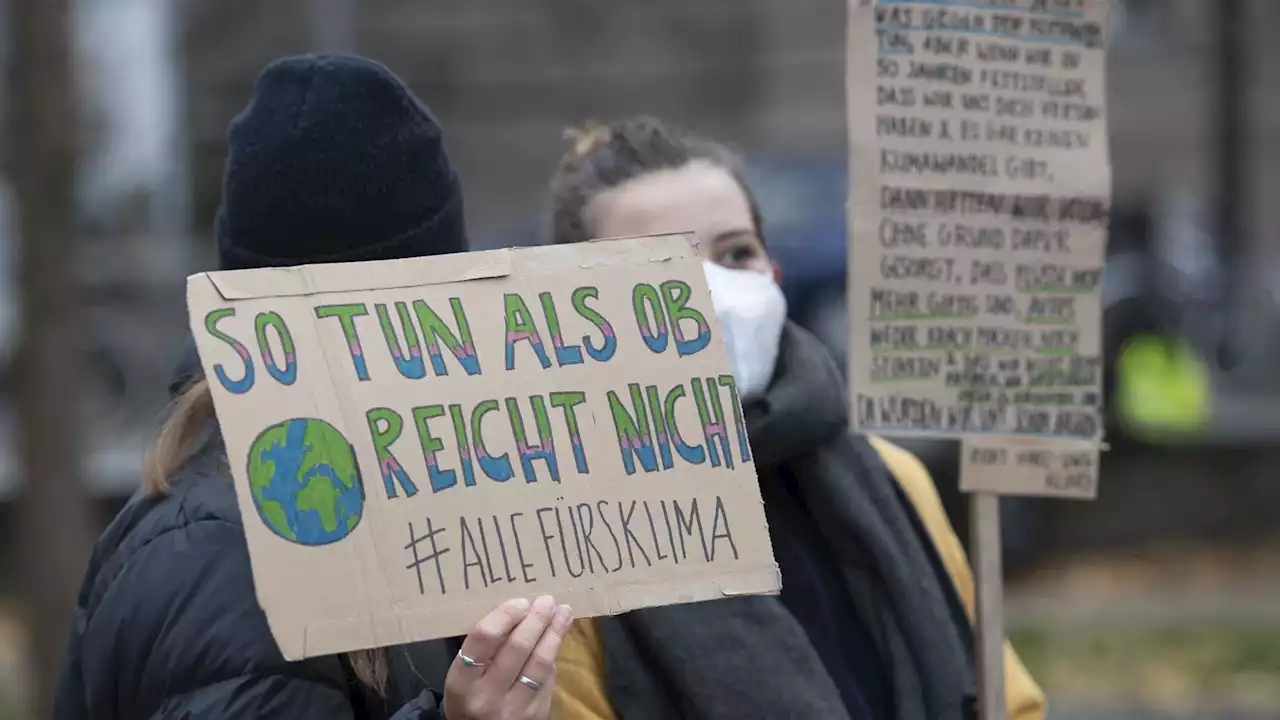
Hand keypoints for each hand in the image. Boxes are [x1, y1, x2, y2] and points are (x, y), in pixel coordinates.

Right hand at [443, 595, 572, 719]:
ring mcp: (515, 709)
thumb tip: (517, 612)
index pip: (484, 640)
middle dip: (536, 620)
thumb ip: (484, 649)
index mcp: (463, 683)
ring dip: (554, 633)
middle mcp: (488, 697)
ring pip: (540, 663)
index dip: (505, 615)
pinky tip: (556, 640)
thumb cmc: (469, 698)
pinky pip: (549, 679)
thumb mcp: (464, 676)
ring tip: (563, 612)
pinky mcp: (537, 715)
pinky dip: (553, 656)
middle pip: (517, 648)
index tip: (520, 601)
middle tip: (547, 600)